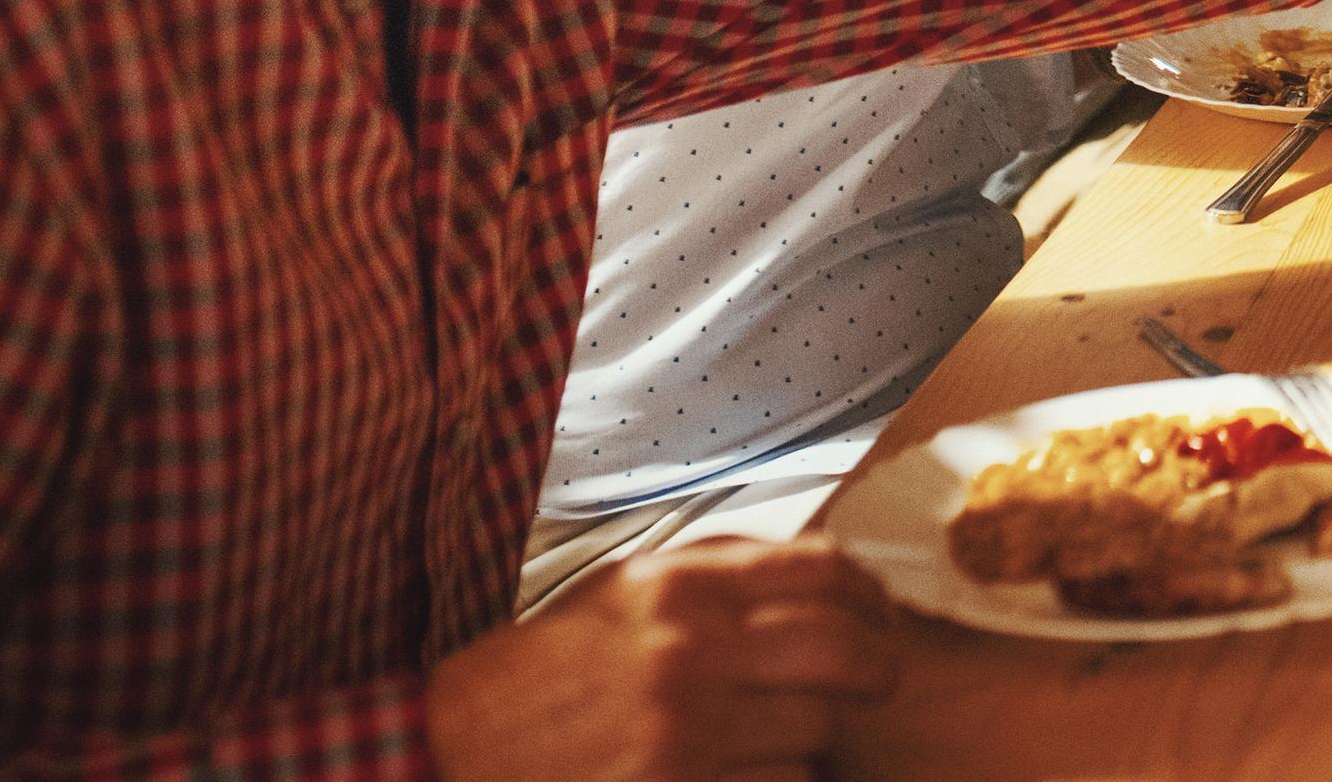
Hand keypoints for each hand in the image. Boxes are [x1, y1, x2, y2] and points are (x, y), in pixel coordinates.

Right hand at [428, 541, 900, 781]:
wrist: (450, 752)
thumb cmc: (538, 679)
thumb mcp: (623, 596)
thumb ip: (717, 575)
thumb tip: (824, 570)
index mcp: (679, 588)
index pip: (825, 570)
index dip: (871, 595)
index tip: (880, 614)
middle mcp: (690, 652)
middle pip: (844, 651)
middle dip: (877, 669)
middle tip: (877, 682)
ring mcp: (687, 731)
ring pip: (817, 730)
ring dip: (813, 736)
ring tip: (778, 734)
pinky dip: (776, 780)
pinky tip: (741, 771)